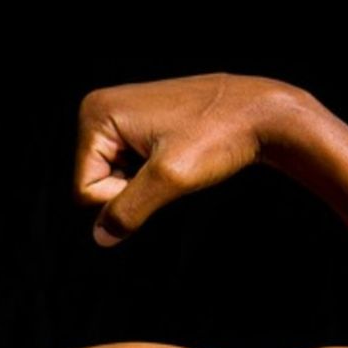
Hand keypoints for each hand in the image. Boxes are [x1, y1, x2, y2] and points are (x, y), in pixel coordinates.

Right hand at [74, 72, 301, 246]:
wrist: (263, 112)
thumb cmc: (220, 134)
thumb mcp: (171, 178)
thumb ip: (129, 210)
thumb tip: (100, 237)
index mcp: (96, 114)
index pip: (84, 189)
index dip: (122, 197)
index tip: (161, 173)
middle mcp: (99, 109)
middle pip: (94, 182)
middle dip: (132, 189)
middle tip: (171, 167)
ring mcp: (118, 114)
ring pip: (112, 178)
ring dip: (144, 183)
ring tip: (178, 159)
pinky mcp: (136, 122)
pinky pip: (128, 165)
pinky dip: (152, 172)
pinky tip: (177, 156)